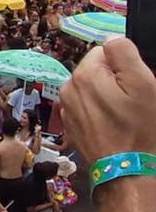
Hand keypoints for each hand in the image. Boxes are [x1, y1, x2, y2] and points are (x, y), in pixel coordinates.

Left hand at [60, 37, 155, 162]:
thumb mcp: (143, 83)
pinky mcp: (72, 128)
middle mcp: (68, 89)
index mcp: (83, 74)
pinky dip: (102, 115)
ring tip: (125, 119)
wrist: (130, 174)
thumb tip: (111, 37)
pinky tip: (115, 129)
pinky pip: (89, 110)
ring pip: (94, 92)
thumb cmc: (141, 129)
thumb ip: (123, 52)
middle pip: (98, 72)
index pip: (105, 52)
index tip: (136, 85)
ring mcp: (68, 110)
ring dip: (108, 99)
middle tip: (134, 104)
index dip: (125, 66)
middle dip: (116, 82)